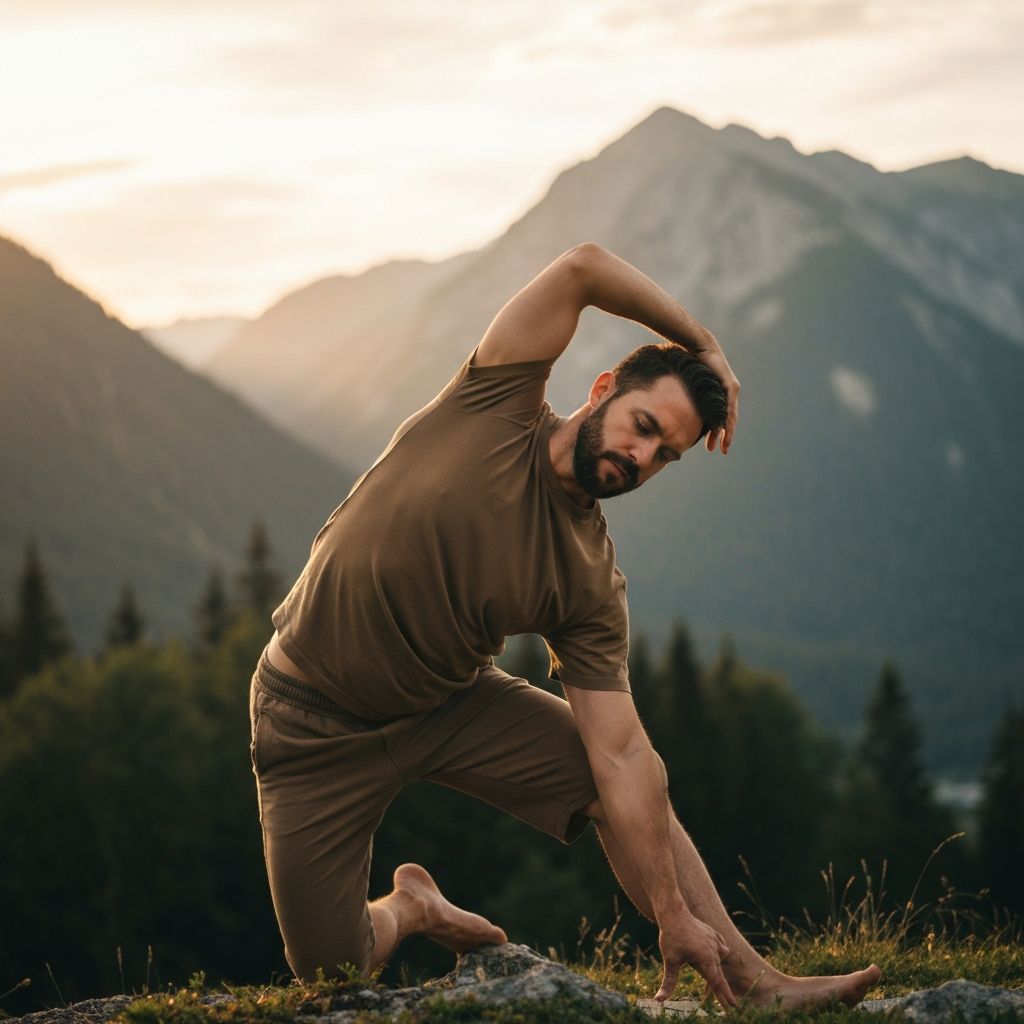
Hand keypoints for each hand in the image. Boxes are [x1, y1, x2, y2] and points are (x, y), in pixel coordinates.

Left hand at [655, 912, 737, 1008]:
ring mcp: (715, 940)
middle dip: (723, 988)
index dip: (725, 995)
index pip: (717, 982)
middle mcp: (714, 950)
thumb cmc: (671, 937)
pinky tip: (716, 953)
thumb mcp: (670, 961)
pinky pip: (721, 945)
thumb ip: (669, 982)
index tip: (733, 1006)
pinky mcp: (713, 933)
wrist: (673, 912)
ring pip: (722, 957)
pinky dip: (720, 951)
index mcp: (706, 958)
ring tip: (713, 972)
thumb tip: (658, 1000)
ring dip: (719, 966)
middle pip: (720, 973)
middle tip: (729, 1003)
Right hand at [690, 330, 739, 454]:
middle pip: (727, 420)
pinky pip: (729, 407)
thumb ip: (688, 398)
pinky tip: (723, 430)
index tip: (710, 445)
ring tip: (723, 445)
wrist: (697, 348)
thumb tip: (674, 408)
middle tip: (721, 451)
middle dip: (723, 437)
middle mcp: (727, 394)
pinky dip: (727, 419)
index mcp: (718, 396)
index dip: (715, 432)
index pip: (719, 418)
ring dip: (726, 432)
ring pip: (730, 417)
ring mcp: (731, 390)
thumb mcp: (689, 386)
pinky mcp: (730, 386)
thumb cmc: (690, 364)